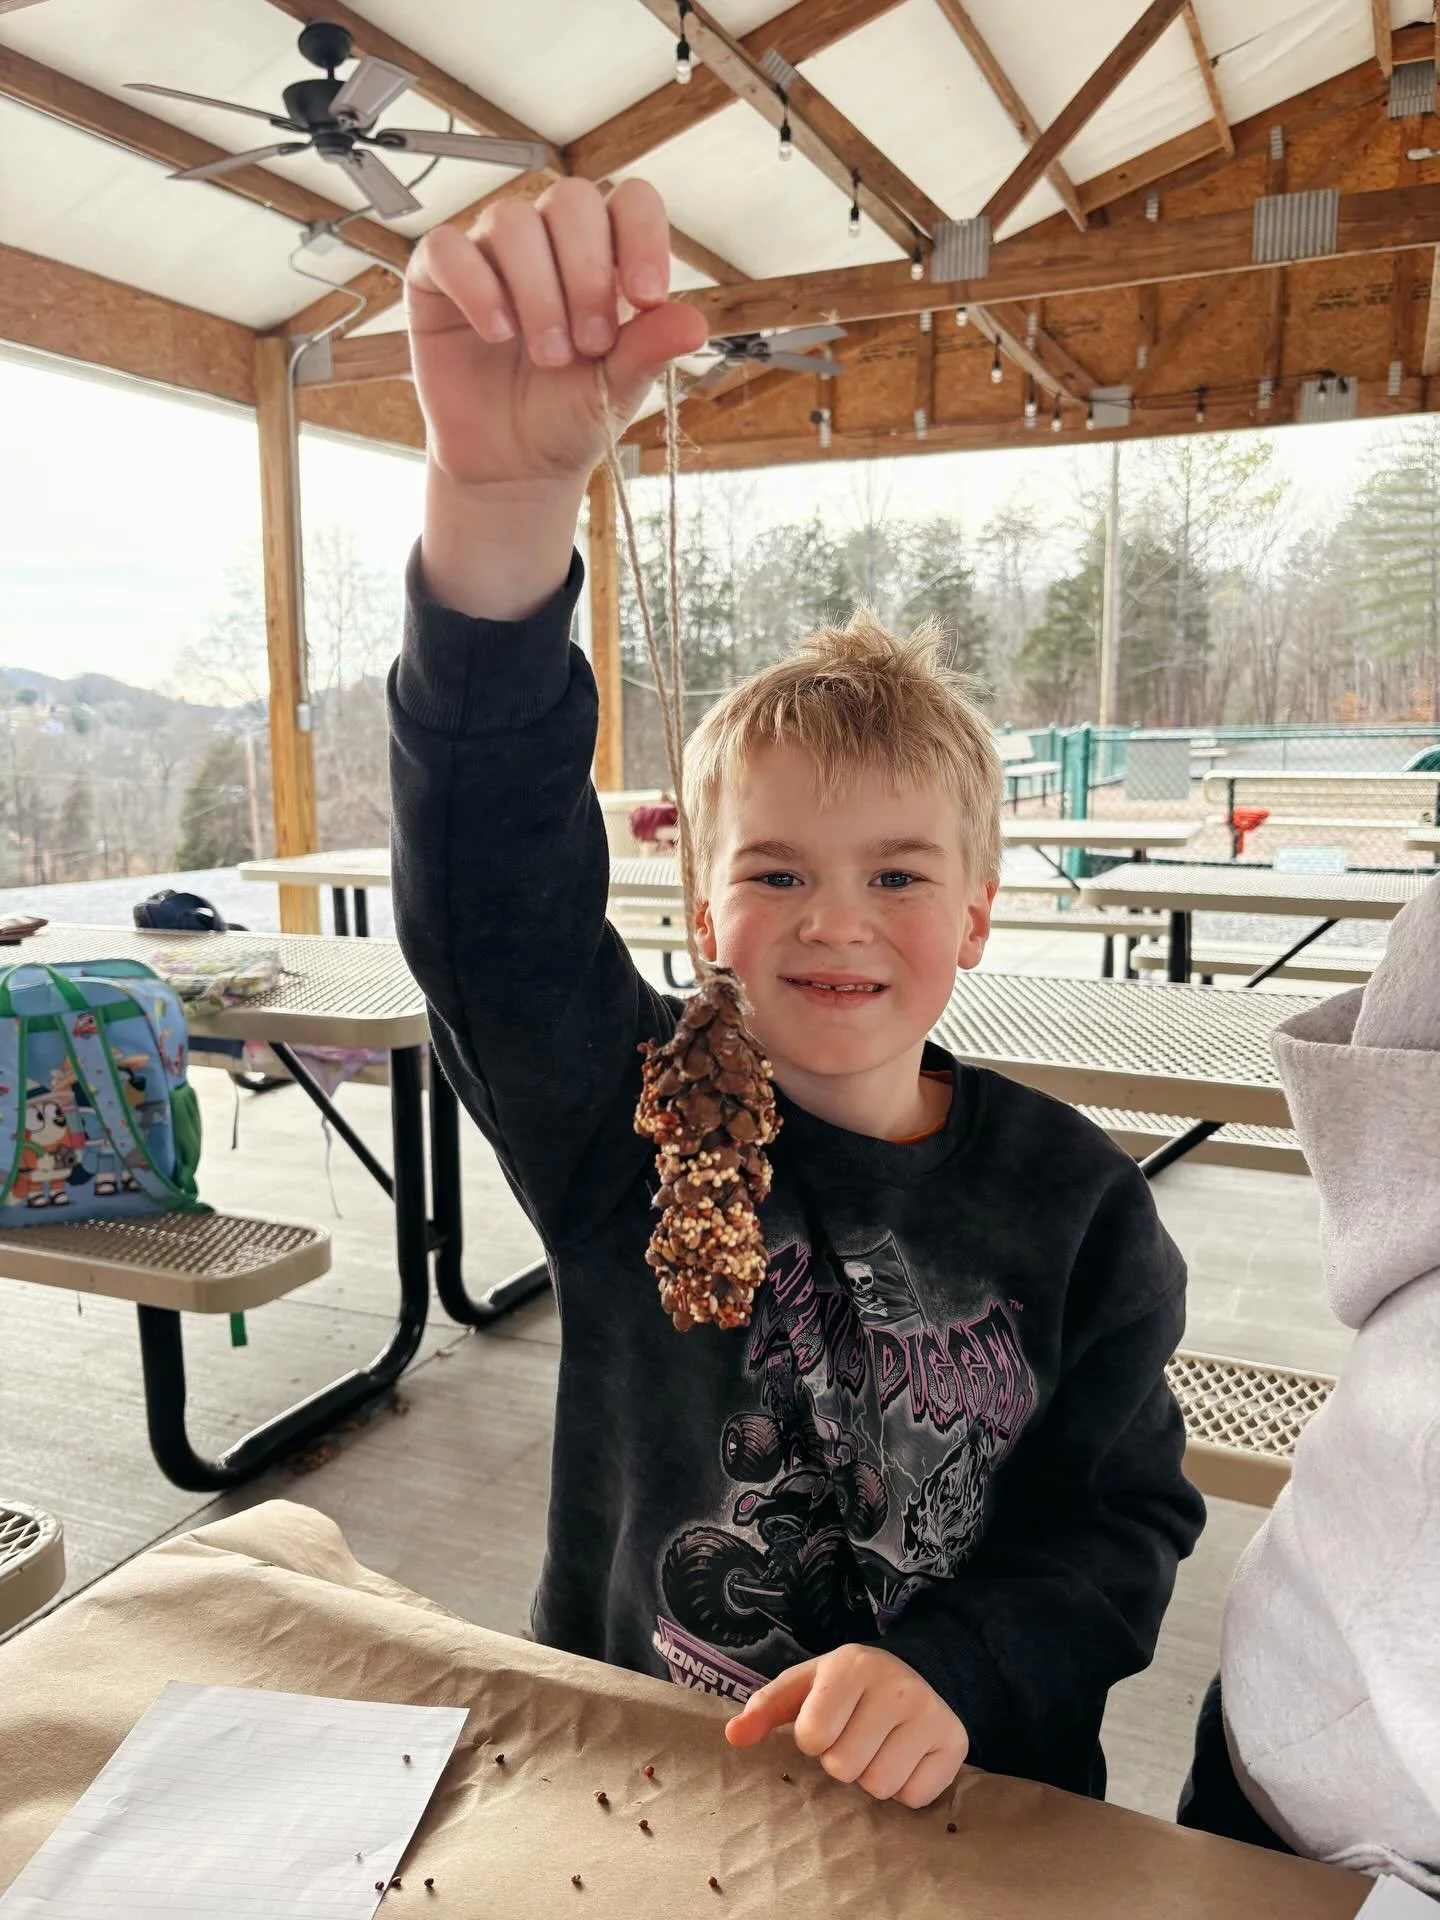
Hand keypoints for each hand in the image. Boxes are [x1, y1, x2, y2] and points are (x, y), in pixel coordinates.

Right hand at [405, 176, 708, 492]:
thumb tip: (695, 323)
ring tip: (548, 355)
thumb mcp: (617, 389)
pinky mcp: (438, 277)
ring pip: (513, 223)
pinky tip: (498, 333)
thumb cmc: (566, 416)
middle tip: (591, 344)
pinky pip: (448, 248)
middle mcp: (548, 241)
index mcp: (604, 255)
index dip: (642, 236)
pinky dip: (476, 288)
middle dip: (586, 274)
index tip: (646, 298)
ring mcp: (491, 253)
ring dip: (538, 292)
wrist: (512, 465)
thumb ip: (649, 351)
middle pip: (570, 200)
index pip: (630, 202)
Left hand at [725, 1645, 968, 1806]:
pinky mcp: (955, 1743)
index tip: (826, 1723)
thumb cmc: (848, 1686)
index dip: (812, 1740)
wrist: (919, 1672)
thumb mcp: (806, 1685)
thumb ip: (765, 1709)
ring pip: (881, 1786)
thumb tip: (732, 1737)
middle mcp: (896, 1686)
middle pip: (845, 1767)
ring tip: (879, 1746)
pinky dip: (906, 1787)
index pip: (813, 1736)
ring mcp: (930, 1714)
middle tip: (855, 1736)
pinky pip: (915, 1796)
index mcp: (852, 1666)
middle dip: (843, 1760)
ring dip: (873, 1776)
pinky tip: (906, 1757)